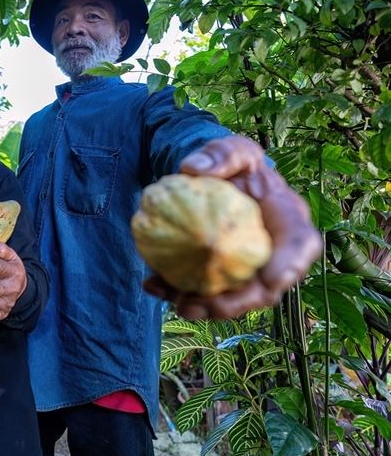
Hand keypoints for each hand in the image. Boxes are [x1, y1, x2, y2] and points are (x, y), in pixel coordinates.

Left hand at [142, 135, 321, 319]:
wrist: (212, 178)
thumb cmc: (231, 163)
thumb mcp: (232, 149)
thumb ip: (221, 153)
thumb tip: (194, 169)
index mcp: (288, 219)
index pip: (301, 244)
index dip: (291, 266)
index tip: (272, 280)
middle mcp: (273, 251)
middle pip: (264, 288)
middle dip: (236, 304)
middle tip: (204, 304)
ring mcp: (246, 267)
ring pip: (232, 297)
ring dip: (204, 306)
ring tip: (176, 302)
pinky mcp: (220, 273)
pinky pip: (203, 289)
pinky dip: (178, 291)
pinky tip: (153, 285)